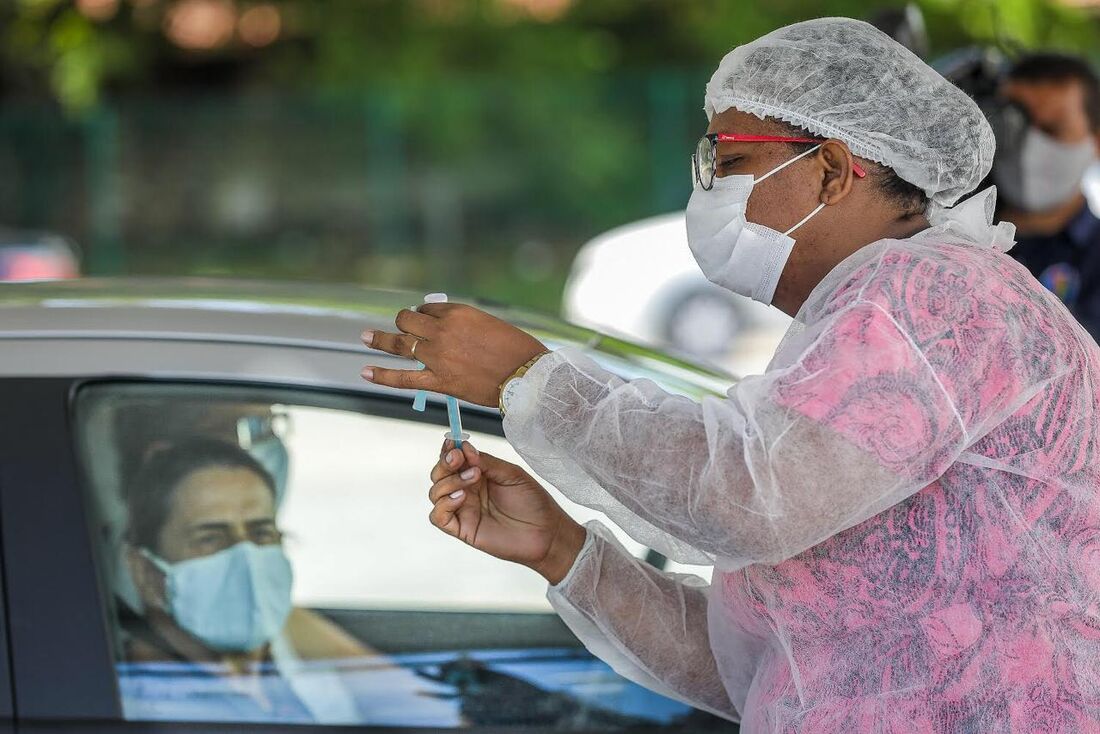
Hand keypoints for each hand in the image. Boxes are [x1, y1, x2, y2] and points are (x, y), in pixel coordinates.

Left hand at [360, 303, 546, 406]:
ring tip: (365, 337)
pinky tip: (366, 371)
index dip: (424, 314)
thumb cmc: (516, 350)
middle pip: (408, 320)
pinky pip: (403, 378)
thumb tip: (449, 331)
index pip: (428, 308)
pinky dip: (382, 375)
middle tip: (402, 328)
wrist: (526, 376)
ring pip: (399, 343)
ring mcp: (437, 356)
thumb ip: (465, 326)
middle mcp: (442, 330)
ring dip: (380, 339)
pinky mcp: (438, 380)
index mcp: (457, 312)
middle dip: (403, 322)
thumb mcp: (490, 325)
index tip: (426, 320)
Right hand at [427, 441, 585, 584]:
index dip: (448, 449)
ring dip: (448, 481)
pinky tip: (461, 498)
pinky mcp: (463, 529)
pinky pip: (438, 517)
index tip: (451, 442)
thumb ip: (487, 462)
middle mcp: (467, 490)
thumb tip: (464, 448)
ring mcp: (463, 509)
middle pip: (439, 474)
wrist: (547, 532)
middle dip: (445, 463)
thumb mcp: (512, 474)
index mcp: (478, 474)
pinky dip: (443, 505)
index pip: (453, 459)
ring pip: (435, 492)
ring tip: (472, 478)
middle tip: (459, 459)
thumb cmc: (533, 502)